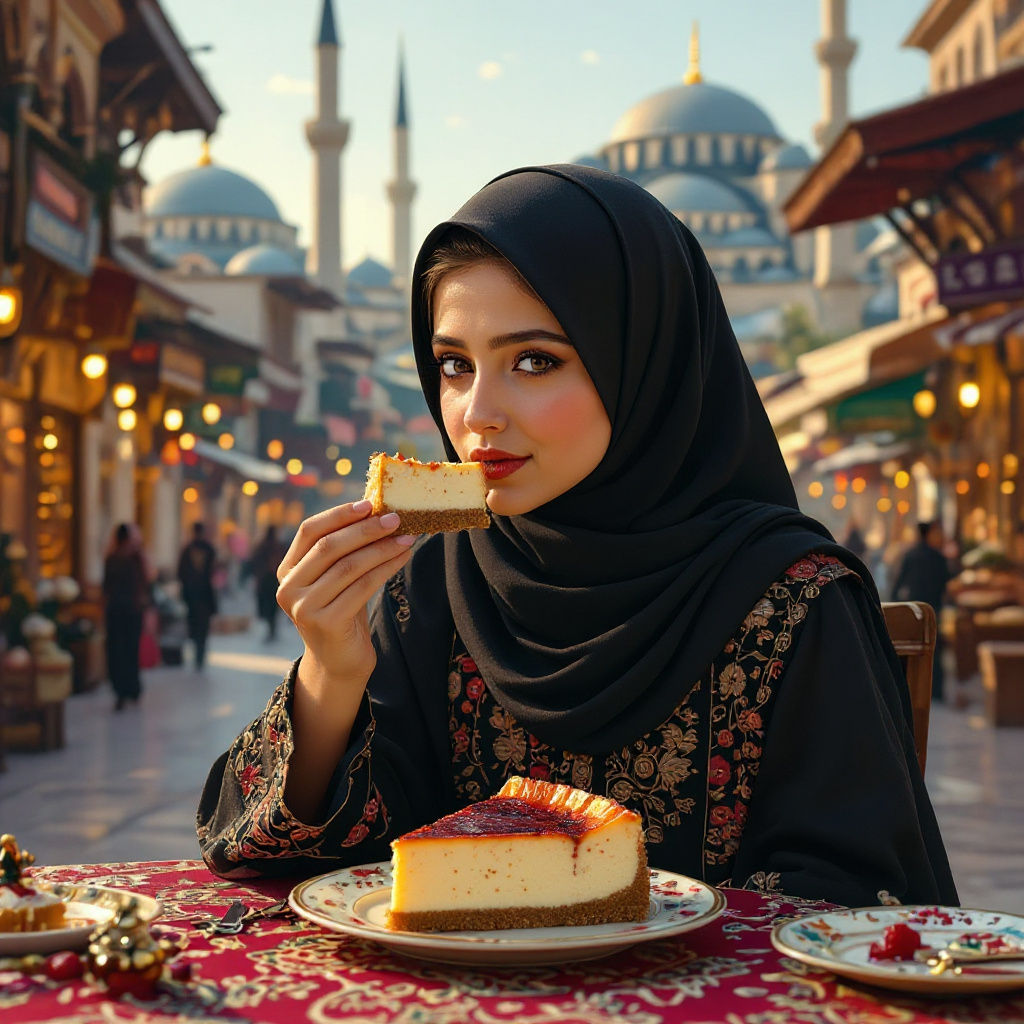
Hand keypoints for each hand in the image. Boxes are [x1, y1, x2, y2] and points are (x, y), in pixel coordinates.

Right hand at [276, 500, 415, 697]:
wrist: (340, 661)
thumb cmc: (343, 611)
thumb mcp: (337, 577)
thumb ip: (344, 550)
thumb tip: (377, 511)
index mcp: (287, 570)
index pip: (309, 531)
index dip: (339, 514)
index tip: (369, 503)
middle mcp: (288, 588)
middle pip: (329, 547)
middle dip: (365, 529)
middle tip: (395, 519)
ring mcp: (303, 607)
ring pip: (349, 566)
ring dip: (381, 549)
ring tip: (407, 538)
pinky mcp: (325, 622)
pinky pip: (362, 587)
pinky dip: (386, 569)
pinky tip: (402, 558)